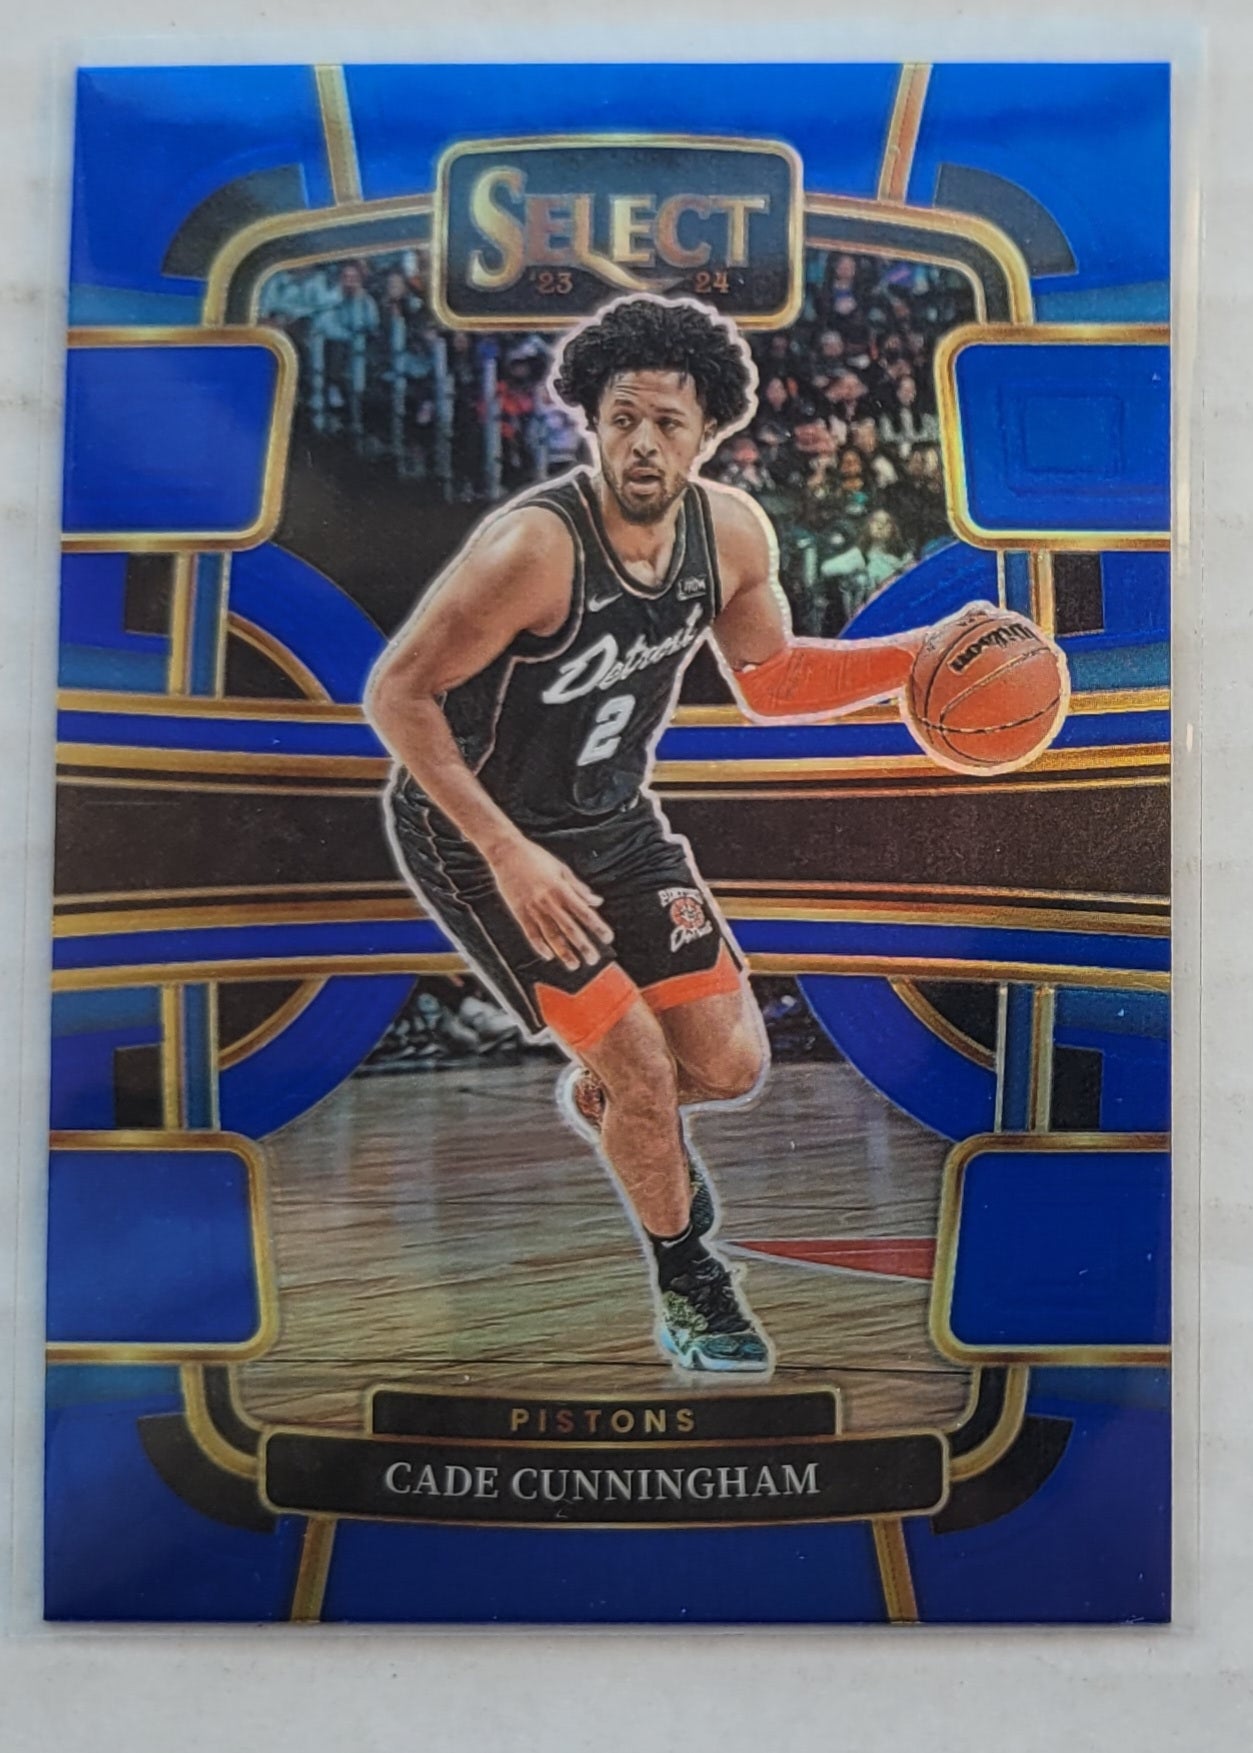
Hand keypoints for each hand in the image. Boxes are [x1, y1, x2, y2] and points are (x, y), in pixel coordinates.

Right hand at [490, 838, 613, 971]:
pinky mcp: (518, 912)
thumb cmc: (535, 857)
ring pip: (551, 934)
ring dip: (563, 952)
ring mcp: (533, 908)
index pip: (584, 912)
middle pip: (570, 928)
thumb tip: (597, 901)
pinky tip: (548, 955)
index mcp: (561, 889)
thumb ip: (579, 887)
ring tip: (573, 964)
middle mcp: (548, 901)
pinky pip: (530, 933)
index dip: (597, 926)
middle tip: (593, 959)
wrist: (506, 852)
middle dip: (583, 945)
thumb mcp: (561, 868)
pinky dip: (540, 946)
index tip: (607, 937)